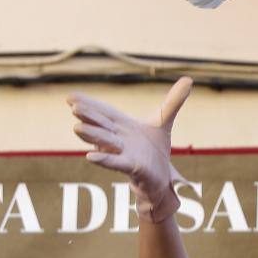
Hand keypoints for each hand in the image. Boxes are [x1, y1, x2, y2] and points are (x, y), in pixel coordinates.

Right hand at [67, 77, 192, 221]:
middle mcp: (119, 139)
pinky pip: (117, 163)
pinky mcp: (133, 168)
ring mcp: (124, 154)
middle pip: (102, 125)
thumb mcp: (164, 122)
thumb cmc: (154, 150)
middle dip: (88, 116)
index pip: (104, 112)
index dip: (89, 104)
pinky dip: (104, 159)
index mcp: (122, 126)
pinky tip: (90, 156)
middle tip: (73, 106)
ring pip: (106, 143)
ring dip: (92, 136)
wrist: (161, 177)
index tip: (69, 96)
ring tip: (77, 127)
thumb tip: (188, 80)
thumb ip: (173, 101)